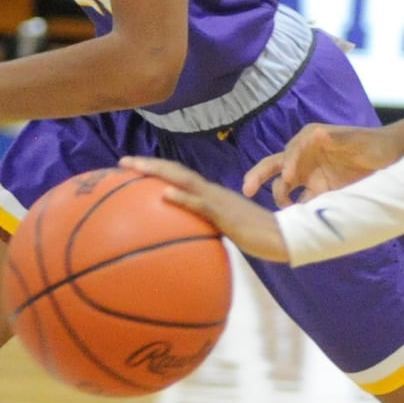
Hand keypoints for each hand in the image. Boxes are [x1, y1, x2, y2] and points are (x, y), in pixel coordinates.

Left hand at [120, 156, 289, 262]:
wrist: (281, 237)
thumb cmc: (255, 236)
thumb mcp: (224, 231)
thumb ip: (205, 228)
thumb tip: (183, 240)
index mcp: (209, 195)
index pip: (178, 176)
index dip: (156, 169)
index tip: (131, 168)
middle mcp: (210, 191)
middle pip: (176, 172)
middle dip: (148, 165)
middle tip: (122, 162)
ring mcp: (217, 200)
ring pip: (184, 180)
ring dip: (157, 172)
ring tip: (134, 168)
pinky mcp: (225, 214)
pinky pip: (201, 204)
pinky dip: (182, 198)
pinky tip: (164, 195)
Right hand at [243, 123, 400, 206]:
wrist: (392, 158)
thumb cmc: (373, 143)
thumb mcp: (356, 139)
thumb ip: (336, 138)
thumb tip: (316, 134)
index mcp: (310, 140)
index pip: (290, 152)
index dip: (288, 165)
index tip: (289, 178)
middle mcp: (305, 158)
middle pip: (275, 167)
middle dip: (258, 177)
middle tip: (247, 190)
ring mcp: (311, 176)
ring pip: (285, 188)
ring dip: (280, 199)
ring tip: (285, 212)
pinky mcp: (321, 193)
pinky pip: (303, 203)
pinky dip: (297, 213)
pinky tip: (295, 223)